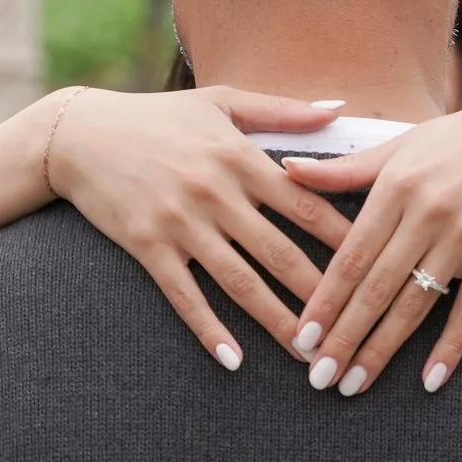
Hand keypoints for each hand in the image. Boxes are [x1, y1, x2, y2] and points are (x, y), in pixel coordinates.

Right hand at [50, 87, 355, 368]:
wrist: (80, 134)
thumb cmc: (158, 116)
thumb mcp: (222, 101)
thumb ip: (284, 111)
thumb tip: (340, 108)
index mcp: (240, 157)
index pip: (306, 205)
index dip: (346, 239)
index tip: (380, 266)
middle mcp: (215, 192)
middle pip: (281, 252)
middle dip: (321, 294)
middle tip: (354, 329)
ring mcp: (180, 222)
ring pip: (239, 281)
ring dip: (276, 321)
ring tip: (308, 354)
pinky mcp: (147, 246)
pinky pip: (184, 295)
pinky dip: (208, 329)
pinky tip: (233, 360)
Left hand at [277, 80, 461, 394]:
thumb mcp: (403, 144)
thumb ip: (346, 168)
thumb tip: (286, 167)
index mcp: (397, 184)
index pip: (351, 255)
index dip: (324, 299)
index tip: (302, 337)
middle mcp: (428, 213)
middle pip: (377, 288)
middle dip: (344, 337)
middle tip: (318, 377)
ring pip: (415, 305)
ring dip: (382, 350)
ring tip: (353, 385)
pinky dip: (450, 347)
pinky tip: (429, 381)